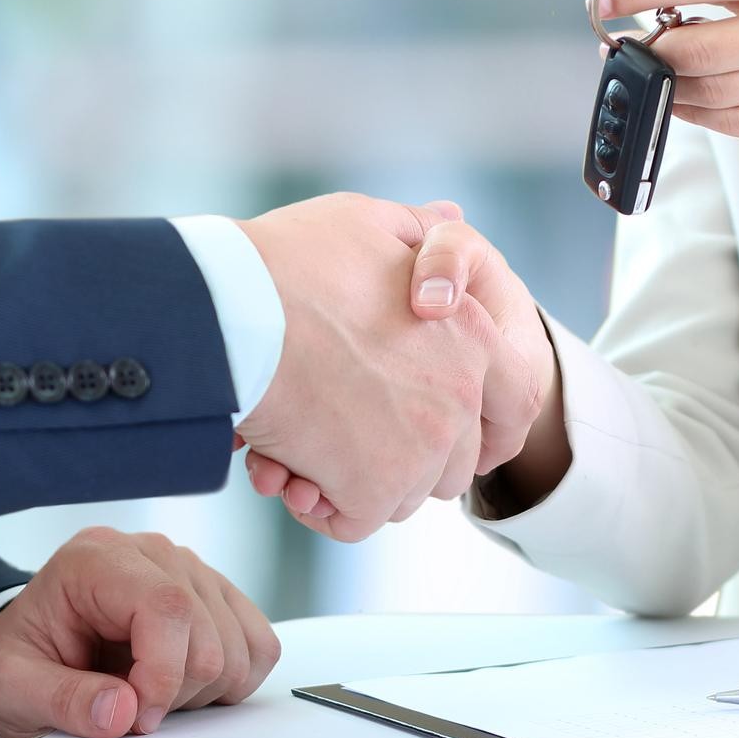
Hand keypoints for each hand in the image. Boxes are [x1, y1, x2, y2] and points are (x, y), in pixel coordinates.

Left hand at [0, 527, 280, 737]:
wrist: (34, 647)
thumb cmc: (23, 658)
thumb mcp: (12, 686)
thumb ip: (63, 701)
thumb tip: (124, 712)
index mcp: (98, 559)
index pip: (167, 606)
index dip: (164, 674)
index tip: (138, 719)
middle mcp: (154, 554)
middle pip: (208, 635)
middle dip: (176, 694)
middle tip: (132, 709)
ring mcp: (194, 571)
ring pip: (241, 646)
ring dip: (203, 690)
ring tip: (152, 692)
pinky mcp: (220, 598)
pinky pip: (260, 646)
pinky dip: (232, 681)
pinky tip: (185, 685)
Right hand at [235, 193, 541, 540]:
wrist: (234, 308)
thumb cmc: (288, 262)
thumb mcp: (368, 223)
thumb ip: (419, 233)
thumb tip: (449, 218)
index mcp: (475, 335)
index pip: (503, 403)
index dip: (464, 420)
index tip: (416, 419)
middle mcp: (461, 393)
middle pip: (448, 459)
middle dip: (400, 455)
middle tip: (342, 430)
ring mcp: (423, 445)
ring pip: (401, 494)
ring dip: (355, 481)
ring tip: (304, 446)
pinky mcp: (376, 486)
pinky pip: (353, 520)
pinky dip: (320, 508)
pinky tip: (285, 472)